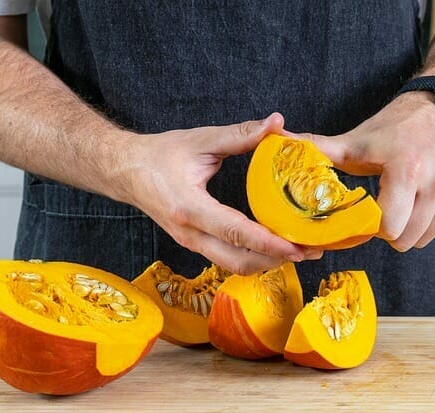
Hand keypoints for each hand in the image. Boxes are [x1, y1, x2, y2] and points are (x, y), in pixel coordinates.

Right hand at [114, 113, 321, 274]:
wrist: (124, 171)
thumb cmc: (158, 155)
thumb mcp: (199, 140)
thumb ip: (240, 134)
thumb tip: (276, 123)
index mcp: (190, 208)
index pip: (235, 232)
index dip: (269, 242)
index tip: (297, 244)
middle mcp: (190, 233)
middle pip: (239, 261)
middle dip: (277, 261)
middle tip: (309, 250)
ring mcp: (191, 243)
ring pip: (234, 266)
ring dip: (267, 263)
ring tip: (297, 250)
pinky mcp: (194, 244)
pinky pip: (227, 259)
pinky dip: (253, 258)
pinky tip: (273, 247)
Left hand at [302, 93, 434, 250]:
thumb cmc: (392, 130)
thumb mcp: (354, 142)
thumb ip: (316, 149)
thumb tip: (277, 142)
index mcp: (407, 169)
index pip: (388, 228)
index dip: (372, 226)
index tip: (368, 210)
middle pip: (406, 239)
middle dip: (390, 231)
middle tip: (384, 206)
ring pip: (425, 238)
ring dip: (409, 227)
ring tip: (402, 199)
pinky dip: (429, 221)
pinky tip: (421, 198)